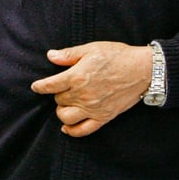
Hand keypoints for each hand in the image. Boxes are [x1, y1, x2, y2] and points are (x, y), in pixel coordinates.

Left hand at [30, 41, 150, 136]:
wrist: (142, 70)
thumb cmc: (117, 56)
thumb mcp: (91, 49)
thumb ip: (69, 55)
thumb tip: (50, 56)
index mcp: (77, 76)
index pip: (50, 85)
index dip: (40, 86)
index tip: (36, 87)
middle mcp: (83, 95)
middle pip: (58, 100)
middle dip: (58, 94)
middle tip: (63, 88)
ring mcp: (93, 108)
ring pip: (66, 117)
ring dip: (62, 111)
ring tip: (66, 104)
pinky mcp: (104, 117)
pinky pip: (83, 130)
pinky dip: (72, 131)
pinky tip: (66, 127)